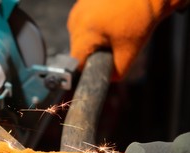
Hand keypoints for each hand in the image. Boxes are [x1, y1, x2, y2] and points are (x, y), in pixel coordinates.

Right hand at [67, 0, 182, 79]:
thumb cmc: (140, 19)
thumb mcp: (129, 53)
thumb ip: (115, 73)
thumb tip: (104, 80)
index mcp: (83, 32)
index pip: (76, 62)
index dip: (88, 67)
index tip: (101, 61)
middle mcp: (75, 20)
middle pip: (78, 48)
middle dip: (93, 50)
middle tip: (114, 41)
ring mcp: (77, 10)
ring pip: (80, 36)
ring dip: (93, 37)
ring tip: (113, 28)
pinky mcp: (81, 3)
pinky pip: (83, 23)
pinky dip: (95, 25)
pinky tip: (109, 18)